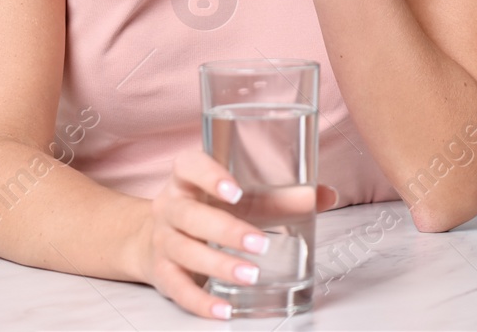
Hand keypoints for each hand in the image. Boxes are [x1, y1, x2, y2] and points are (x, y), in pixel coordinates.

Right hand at [137, 149, 338, 318]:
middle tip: (259, 242)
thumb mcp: (237, 198)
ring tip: (250, 275)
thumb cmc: (206, 209)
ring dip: (219, 265)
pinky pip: (178, 288)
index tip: (235, 190)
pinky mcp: (162, 272)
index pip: (190, 166)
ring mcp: (163, 240)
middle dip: (226, 230)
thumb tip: (324, 195)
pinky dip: (201, 302)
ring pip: (185, 251)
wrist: (152, 237)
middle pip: (191, 215)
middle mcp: (170, 207)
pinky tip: (225, 309)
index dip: (210, 176)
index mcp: (187, 179)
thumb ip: (280, 197)